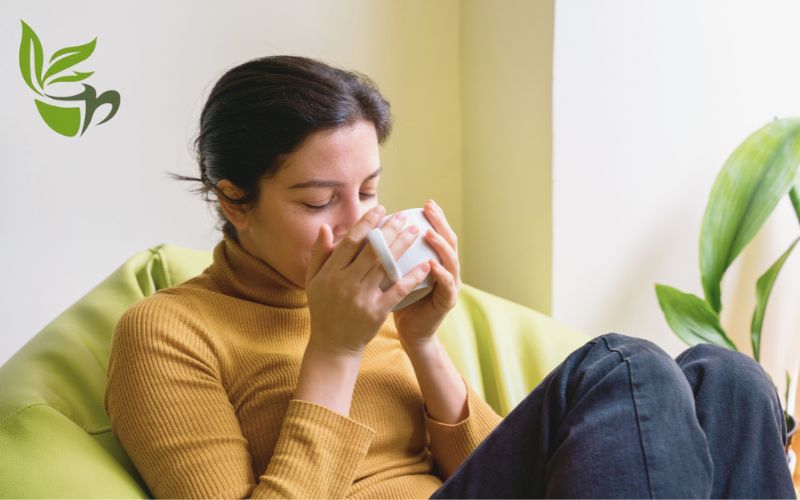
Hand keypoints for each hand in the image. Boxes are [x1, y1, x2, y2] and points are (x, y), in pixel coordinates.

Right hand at [304, 205, 431, 355]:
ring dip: (402, 247)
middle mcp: (345, 283)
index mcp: (330, 273)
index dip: (366, 223)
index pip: (351, 242)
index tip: (381, 209)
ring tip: (416, 232)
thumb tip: (326, 228)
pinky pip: (397, 291)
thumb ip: (319, 254)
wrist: (333, 345)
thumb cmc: (324, 309)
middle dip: (390, 231)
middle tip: (405, 217)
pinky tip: (425, 265)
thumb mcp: (313, 281)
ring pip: (385, 266)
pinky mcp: (376, 312)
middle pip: (372, 251)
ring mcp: (361, 298)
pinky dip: (412, 277)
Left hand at [393, 200, 461, 349]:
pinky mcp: (448, 301)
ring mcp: (450, 285)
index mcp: (435, 260)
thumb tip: (369, 230)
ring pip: (451, 260)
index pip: (437, 233)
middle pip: (449, 241)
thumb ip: (387, 254)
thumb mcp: (391, 273)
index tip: (425, 203)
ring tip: (429, 233)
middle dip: (440, 223)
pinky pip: (447, 285)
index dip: (435, 218)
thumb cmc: (398, 301)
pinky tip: (431, 264)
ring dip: (441, 245)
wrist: (410, 332)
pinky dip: (440, 273)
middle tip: (430, 209)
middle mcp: (446, 269)